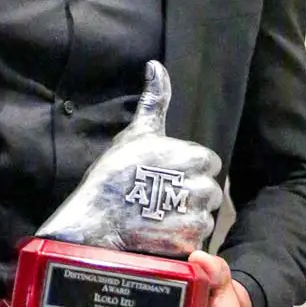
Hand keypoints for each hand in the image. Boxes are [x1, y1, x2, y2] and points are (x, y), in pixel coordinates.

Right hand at [38, 61, 222, 255]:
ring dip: (188, 216)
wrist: (94, 220)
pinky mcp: (187, 241)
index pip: (209, 161)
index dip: (190, 168)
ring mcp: (192, 215)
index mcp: (188, 156)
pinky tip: (160, 232)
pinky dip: (182, 237)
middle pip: (211, 190)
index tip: (169, 174)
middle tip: (164, 196)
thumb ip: (154, 100)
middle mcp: (195, 185)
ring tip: (160, 215)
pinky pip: (198, 238)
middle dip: (191, 193)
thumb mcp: (136, 132)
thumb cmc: (114, 174)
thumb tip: (156, 65)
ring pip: (206, 215)